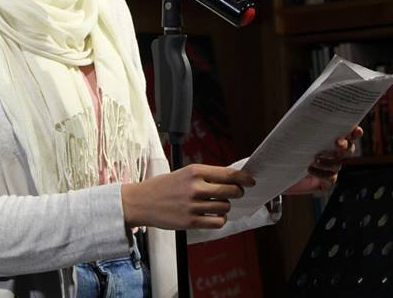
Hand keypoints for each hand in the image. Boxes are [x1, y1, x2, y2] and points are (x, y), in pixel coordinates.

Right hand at [121, 164, 254, 229]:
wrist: (141, 202)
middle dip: (237, 193)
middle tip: (234, 194)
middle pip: (232, 191)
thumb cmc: (163, 187)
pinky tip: (213, 216)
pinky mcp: (190, 221)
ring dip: (225, 207)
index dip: (244, 178)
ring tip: (215, 206)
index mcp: (195, 171)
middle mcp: (195, 187)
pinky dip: (219, 220)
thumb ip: (205, 176)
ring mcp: (193, 205)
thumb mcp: (183, 173)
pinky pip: (217, 222)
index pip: (228, 173)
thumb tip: (231, 180)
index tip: (251, 181)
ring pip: (226, 207)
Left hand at [283, 126, 362, 194]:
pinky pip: (331, 178)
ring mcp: (330, 169)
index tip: (355, 130)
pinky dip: (322, 173)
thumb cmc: (284, 151)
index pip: (346, 135)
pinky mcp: (325, 182)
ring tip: (315, 158)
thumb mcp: (292, 137)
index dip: (354, 133)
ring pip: (338, 164)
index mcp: (328, 141)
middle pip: (348, 150)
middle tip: (337, 142)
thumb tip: (304, 113)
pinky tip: (310, 168)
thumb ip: (301, 127)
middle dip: (345, 145)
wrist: (276, 171)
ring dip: (329, 161)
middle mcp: (332, 155)